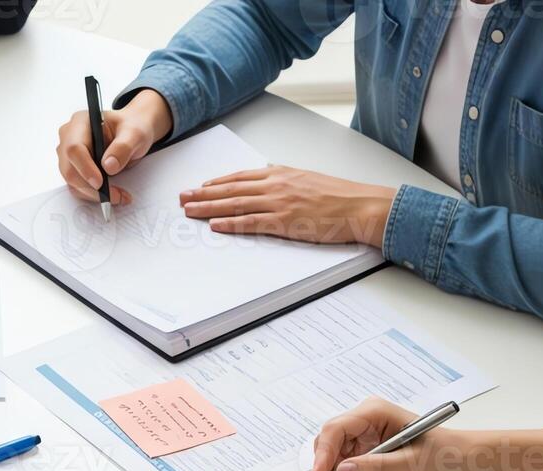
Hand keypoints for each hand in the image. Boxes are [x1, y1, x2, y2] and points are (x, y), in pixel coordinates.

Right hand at [58, 88, 172, 205]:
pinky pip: (78, 187)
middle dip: (90, 187)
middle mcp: (69, 138)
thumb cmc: (132, 128)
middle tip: (114, 195)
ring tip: (119, 195)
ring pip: (72, 182)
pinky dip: (94, 195)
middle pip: (69, 169)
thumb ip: (123, 147)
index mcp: (80, 122)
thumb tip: (108, 166)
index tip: (100, 182)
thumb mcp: (135, 133)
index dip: (85, 168)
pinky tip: (112, 194)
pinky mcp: (74, 169)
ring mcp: (69, 155)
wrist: (132, 134)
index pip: (74, 148)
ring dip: (94, 194)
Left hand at [180, 166, 395, 245]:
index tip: (199, 186)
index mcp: (280, 173)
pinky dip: (230, 224)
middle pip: (231, 189)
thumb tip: (265, 178)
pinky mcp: (285, 221)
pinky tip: (214, 225)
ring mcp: (279, 202)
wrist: (359, 205)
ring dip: (208, 208)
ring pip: (235, 204)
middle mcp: (275, 185)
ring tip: (188, 210)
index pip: (240, 177)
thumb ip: (283, 179)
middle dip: (203, 193)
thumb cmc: (337, 195)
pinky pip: (251, 222)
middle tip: (182, 197)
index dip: (216, 182)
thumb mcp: (306, 178)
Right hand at [309, 398, 459, 470]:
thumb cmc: (443, 454)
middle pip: (329, 448)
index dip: (323, 454)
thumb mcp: (411, 462)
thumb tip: (342, 470)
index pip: (336, 429)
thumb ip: (376, 466)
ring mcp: (362, 438)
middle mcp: (363, 422)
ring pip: (332, 463)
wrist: (457, 463)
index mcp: (374, 413)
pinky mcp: (364, 454)